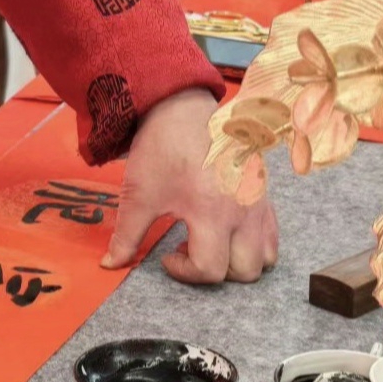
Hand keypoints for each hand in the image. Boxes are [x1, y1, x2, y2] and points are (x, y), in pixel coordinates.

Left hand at [101, 89, 277, 283]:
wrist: (183, 109)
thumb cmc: (162, 149)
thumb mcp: (139, 195)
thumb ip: (126, 236)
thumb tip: (110, 264)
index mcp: (212, 212)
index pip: (211, 269)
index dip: (184, 272)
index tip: (166, 255)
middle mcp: (243, 211)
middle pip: (244, 271)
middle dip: (213, 271)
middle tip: (188, 249)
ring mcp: (258, 203)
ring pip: (264, 257)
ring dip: (237, 261)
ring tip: (209, 242)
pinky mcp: (264, 194)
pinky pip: (272, 235)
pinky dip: (253, 244)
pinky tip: (225, 230)